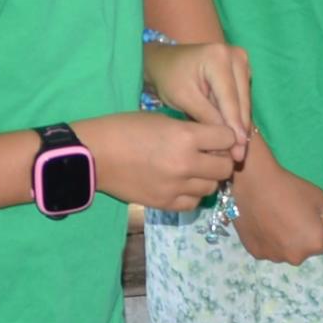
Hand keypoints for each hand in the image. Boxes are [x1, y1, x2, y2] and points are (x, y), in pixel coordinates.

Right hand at [83, 107, 243, 209]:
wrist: (95, 154)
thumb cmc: (125, 128)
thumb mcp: (162, 119)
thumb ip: (190, 130)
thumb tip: (212, 140)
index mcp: (186, 137)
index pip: (227, 138)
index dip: (225, 136)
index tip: (219, 137)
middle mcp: (186, 164)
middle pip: (225, 167)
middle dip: (221, 159)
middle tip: (210, 154)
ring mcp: (176, 187)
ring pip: (211, 187)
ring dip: (207, 178)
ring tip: (193, 169)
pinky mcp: (165, 203)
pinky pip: (193, 203)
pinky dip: (192, 194)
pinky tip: (182, 184)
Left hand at [143, 39, 254, 155]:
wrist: (164, 61)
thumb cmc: (169, 78)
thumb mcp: (184, 98)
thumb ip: (207, 116)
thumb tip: (228, 140)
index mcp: (219, 57)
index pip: (230, 99)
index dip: (234, 127)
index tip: (238, 152)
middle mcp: (236, 55)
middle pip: (241, 101)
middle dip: (239, 130)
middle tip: (238, 158)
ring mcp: (241, 61)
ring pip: (244, 102)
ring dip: (240, 126)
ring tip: (237, 152)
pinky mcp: (242, 70)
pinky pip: (242, 98)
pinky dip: (237, 117)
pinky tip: (234, 137)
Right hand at [230, 156, 322, 265]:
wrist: (255, 184)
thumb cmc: (291, 189)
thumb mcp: (322, 197)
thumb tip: (321, 226)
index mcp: (315, 244)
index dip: (320, 228)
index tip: (309, 216)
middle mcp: (296, 257)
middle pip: (304, 249)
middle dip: (302, 237)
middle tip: (291, 217)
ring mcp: (274, 257)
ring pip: (285, 251)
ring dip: (284, 241)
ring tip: (275, 220)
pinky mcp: (255, 253)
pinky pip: (268, 249)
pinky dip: (268, 240)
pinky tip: (263, 224)